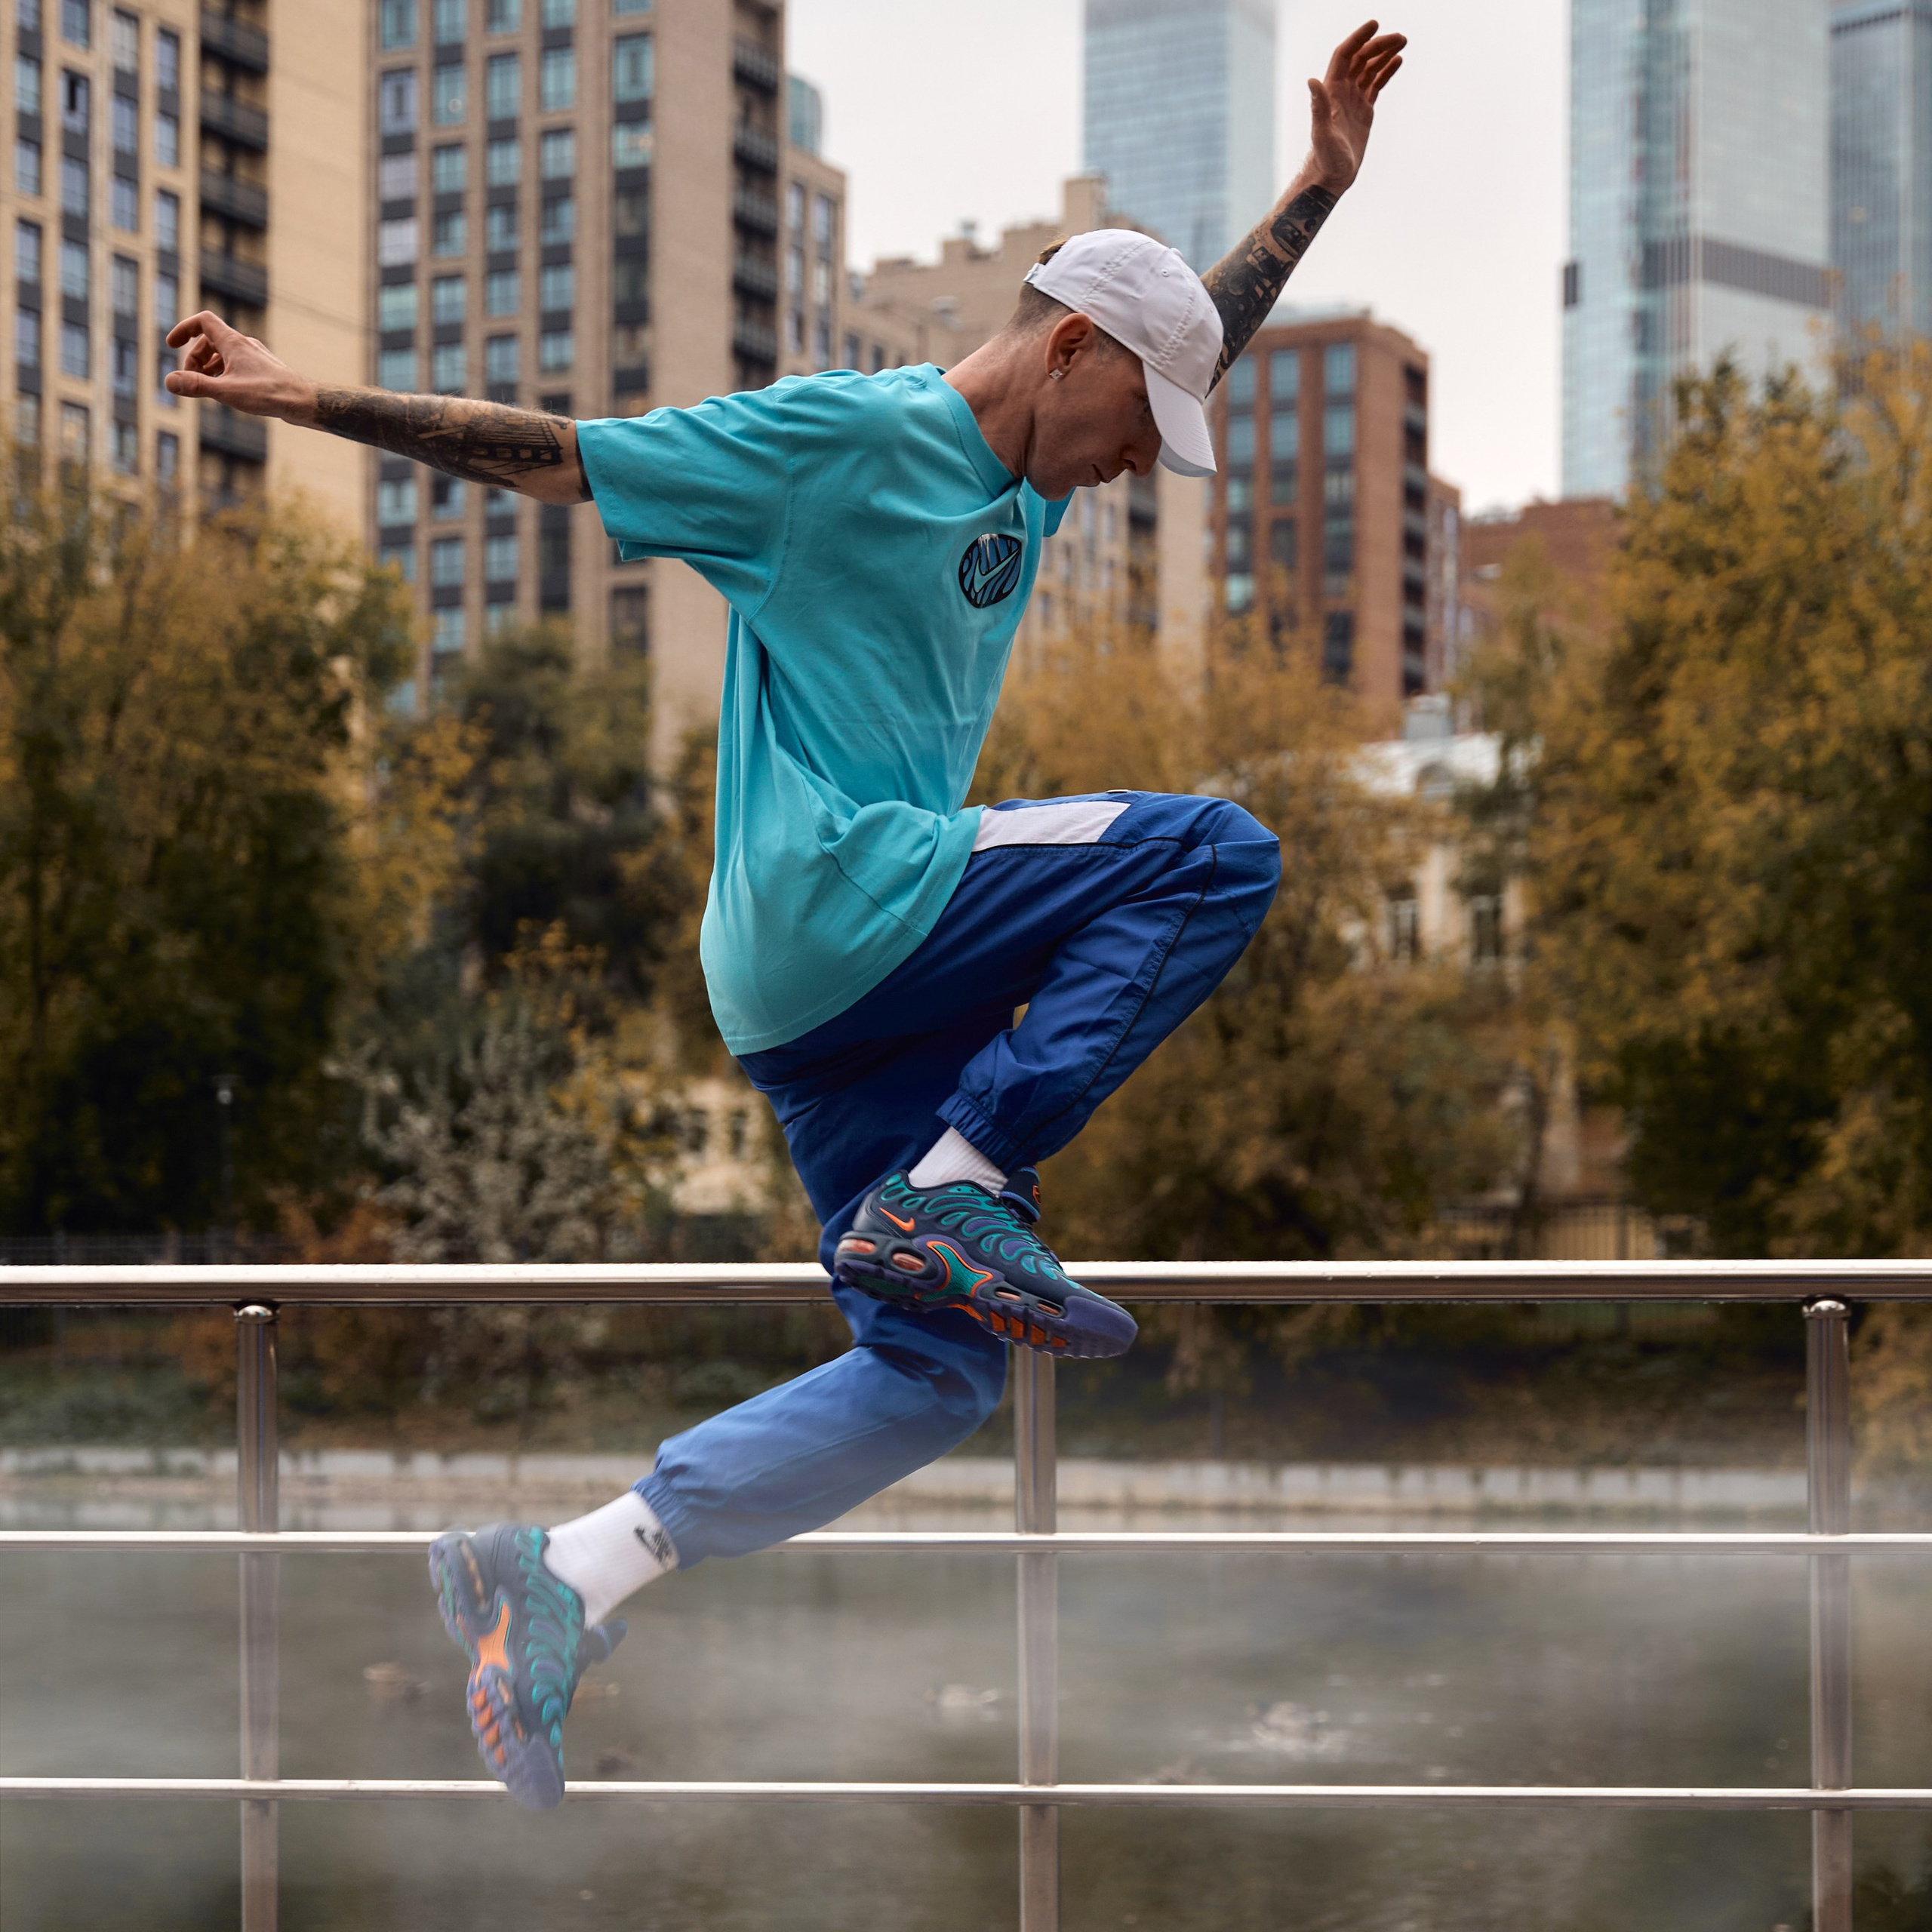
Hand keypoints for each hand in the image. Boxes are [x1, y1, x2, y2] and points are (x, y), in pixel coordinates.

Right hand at [164, 310, 317, 422]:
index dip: (184, 329)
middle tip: (192, 380)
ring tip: (206, 387)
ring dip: (209, 367)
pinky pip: (237, 364)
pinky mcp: (264, 369)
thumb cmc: (269, 394)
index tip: (171, 345)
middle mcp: (244, 344)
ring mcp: (255, 356)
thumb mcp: (227, 391)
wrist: (304, 402)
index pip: (202, 321)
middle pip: (210, 340)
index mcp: (233, 342)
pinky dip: (225, 373)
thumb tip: (168, 382)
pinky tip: (227, 391)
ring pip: (224, 354)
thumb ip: (197, 386)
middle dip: (194, 358)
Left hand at [1307, 20, 1404, 193]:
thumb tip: (1312, 81)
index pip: (1345, 55)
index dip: (1358, 38)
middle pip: (1360, 58)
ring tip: (1402, 42)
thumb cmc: (1325, 159)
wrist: (1332, 177)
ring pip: (1369, 68)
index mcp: (1331, 92)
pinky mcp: (1363, 110)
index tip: (1375, 24)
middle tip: (1401, 38)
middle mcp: (1341, 92)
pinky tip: (1397, 60)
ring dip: (1384, 53)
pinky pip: (1375, 84)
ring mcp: (1353, 99)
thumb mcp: (1322, 134)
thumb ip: (1319, 107)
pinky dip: (1385, 71)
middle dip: (1379, 45)